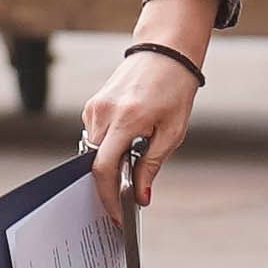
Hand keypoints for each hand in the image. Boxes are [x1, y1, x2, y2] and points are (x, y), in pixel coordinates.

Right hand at [79, 0, 215, 207]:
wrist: (165, 52)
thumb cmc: (174, 89)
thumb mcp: (172, 132)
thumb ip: (152, 165)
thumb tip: (140, 196)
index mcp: (125, 118)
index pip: (104, 169)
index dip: (108, 197)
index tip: (116, 215)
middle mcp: (103, 112)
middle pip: (94, 163)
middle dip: (108, 186)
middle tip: (125, 201)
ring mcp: (94, 107)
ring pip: (93, 151)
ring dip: (110, 165)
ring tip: (133, 167)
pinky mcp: (93, 104)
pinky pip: (95, 137)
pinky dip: (108, 148)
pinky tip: (126, 146)